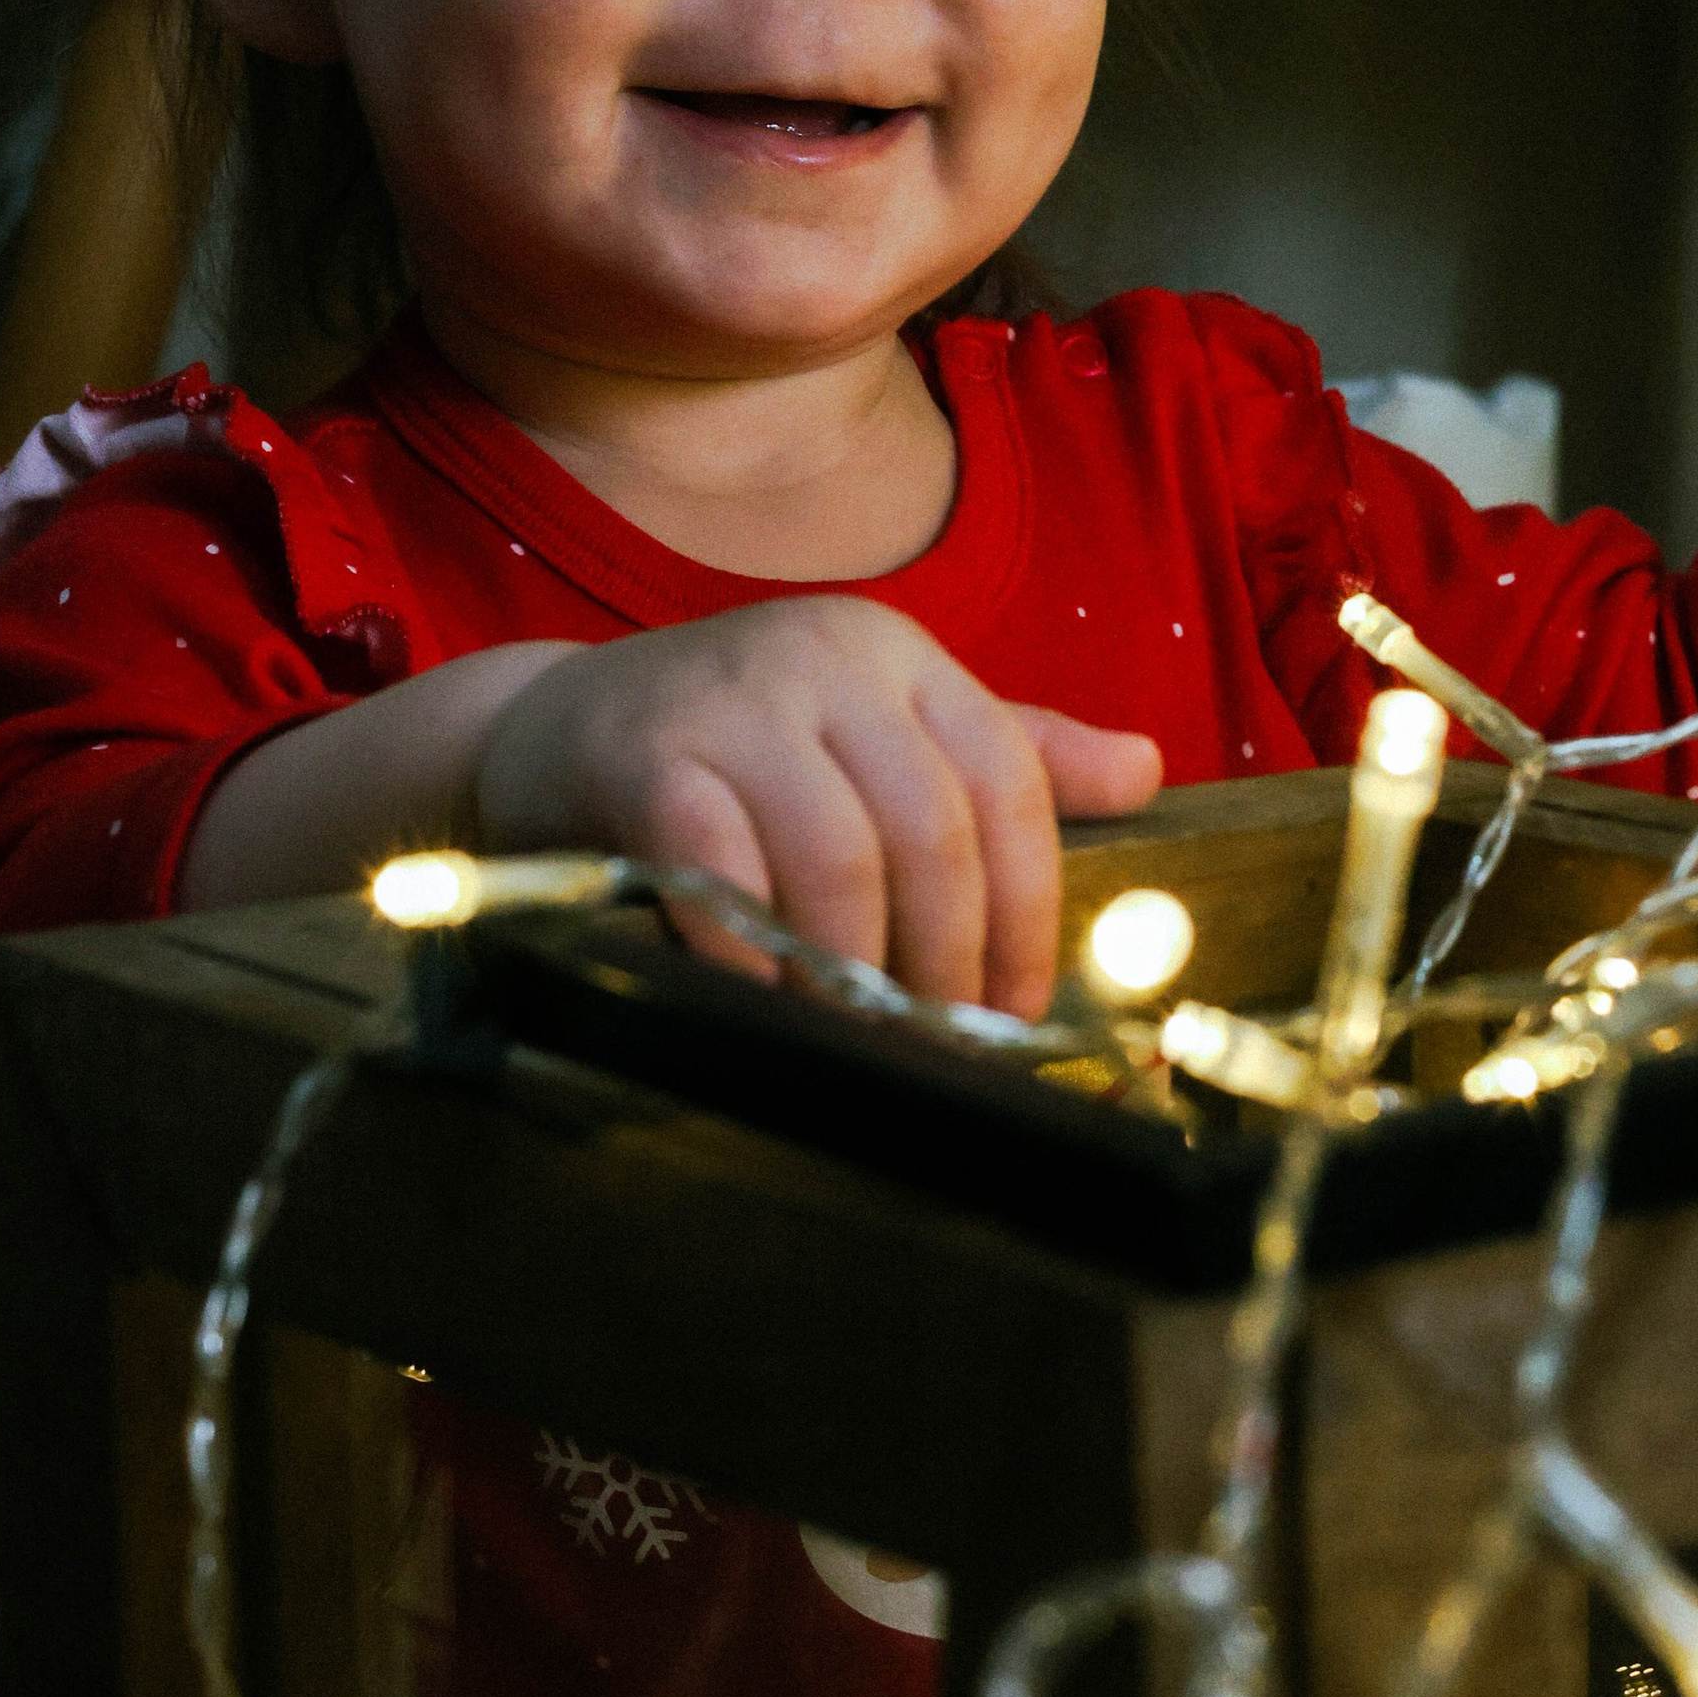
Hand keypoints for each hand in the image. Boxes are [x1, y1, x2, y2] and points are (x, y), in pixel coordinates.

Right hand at [471, 598, 1160, 1018]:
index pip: (1004, 776)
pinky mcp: (644, 753)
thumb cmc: (734, 747)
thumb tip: (1146, 772)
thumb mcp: (872, 728)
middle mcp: (825, 657)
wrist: (551, 726)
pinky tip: (766, 1001)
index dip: (1031, 905)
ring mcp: (731, 701)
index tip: (1020, 1006)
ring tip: (861, 1035)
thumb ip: (1004, 752)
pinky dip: (752, 950)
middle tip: (941, 1042)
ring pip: (838, 854)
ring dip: (858, 969)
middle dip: (949, 955)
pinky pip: (720, 865)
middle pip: (930, 825)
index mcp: (896, 654)